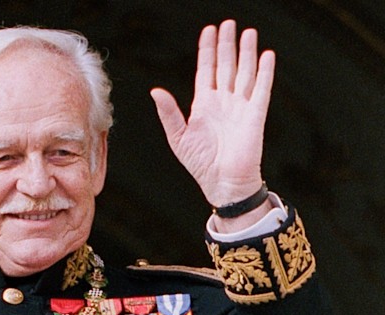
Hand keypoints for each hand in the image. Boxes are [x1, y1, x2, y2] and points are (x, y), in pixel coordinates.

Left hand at [151, 20, 274, 207]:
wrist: (222, 183)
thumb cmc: (199, 163)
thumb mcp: (178, 136)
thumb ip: (169, 112)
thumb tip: (155, 90)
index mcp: (204, 105)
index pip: (207, 70)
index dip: (207, 50)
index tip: (209, 30)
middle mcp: (223, 101)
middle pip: (226, 66)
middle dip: (227, 45)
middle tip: (229, 23)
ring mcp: (240, 107)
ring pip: (245, 72)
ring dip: (247, 53)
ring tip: (248, 32)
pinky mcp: (255, 115)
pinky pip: (261, 89)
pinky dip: (265, 72)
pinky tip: (267, 55)